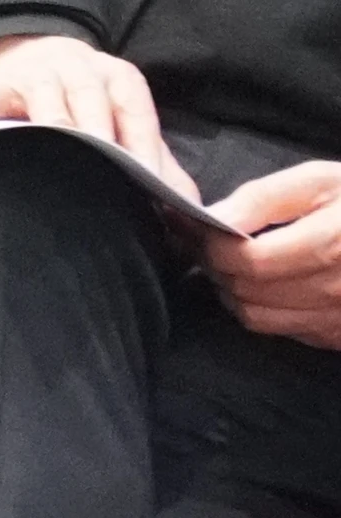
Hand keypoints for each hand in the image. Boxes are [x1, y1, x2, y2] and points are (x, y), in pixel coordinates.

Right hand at [0, 33, 199, 200]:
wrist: (32, 55)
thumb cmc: (87, 100)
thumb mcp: (125, 118)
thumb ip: (157, 159)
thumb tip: (190, 206)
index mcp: (117, 77)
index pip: (133, 109)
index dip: (141, 144)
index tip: (146, 179)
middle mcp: (77, 67)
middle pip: (89, 97)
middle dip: (97, 133)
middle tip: (105, 171)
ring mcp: (32, 73)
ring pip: (45, 95)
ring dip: (51, 123)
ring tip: (57, 153)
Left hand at [204, 162, 340, 348]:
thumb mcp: (320, 182)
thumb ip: (263, 198)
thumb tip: (213, 217)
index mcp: (330, 246)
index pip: (248, 260)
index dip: (210, 244)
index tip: (191, 224)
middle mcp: (336, 291)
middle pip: (247, 291)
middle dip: (213, 265)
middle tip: (200, 241)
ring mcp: (339, 319)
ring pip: (256, 317)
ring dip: (230, 290)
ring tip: (225, 262)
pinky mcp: (339, 335)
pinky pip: (281, 330)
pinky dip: (259, 308)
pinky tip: (261, 283)